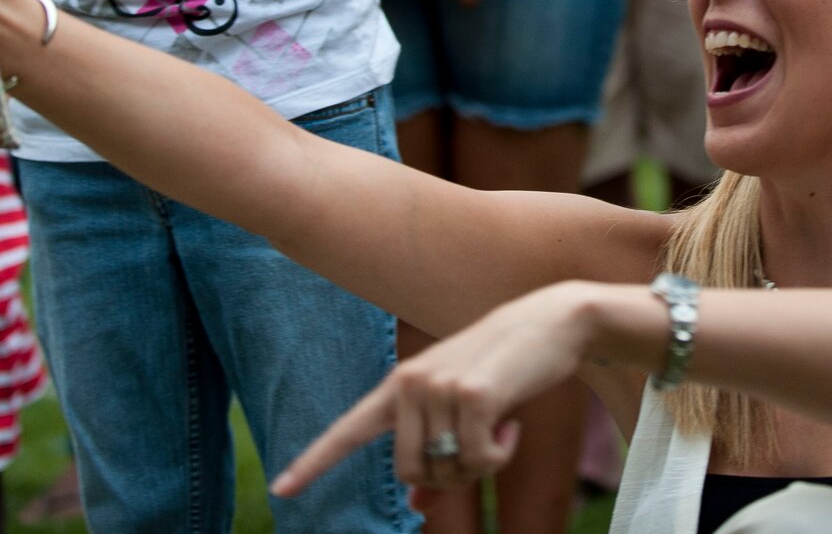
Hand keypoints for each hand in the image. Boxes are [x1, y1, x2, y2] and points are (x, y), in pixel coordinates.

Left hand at [272, 282, 595, 499]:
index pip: (348, 431)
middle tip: (481, 448)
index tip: (282, 489)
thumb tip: (417, 510)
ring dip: (482, 464)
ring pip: (448, 472)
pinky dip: (500, 454)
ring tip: (500, 424)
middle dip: (448, 478)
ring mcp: (438, 388)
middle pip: (411, 473)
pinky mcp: (473, 396)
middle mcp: (409, 384)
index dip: (314, 463)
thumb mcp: (461, 407)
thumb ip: (434, 452)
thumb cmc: (503, 367)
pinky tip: (513, 422)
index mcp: (399, 386)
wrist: (549, 321)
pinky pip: (479, 461)